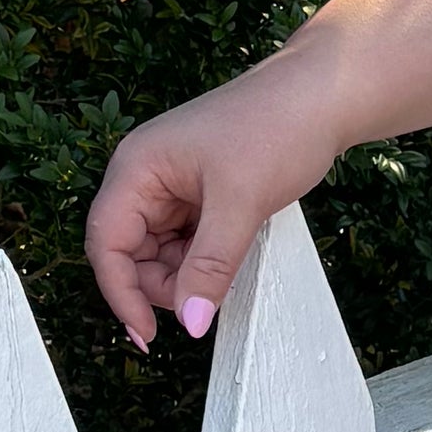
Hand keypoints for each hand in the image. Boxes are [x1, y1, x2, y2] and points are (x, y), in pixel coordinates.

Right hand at [85, 51, 348, 352]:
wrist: (324, 95)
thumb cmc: (278, 129)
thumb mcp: (241, 204)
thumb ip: (210, 266)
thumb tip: (190, 323)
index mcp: (137, 167)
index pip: (106, 243)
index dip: (121, 293)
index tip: (148, 336)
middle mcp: (145, 175)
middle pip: (129, 252)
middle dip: (161, 283)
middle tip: (205, 300)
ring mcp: (171, 183)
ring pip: (159, 250)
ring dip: (185, 272)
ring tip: (228, 262)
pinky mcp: (198, 191)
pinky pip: (186, 239)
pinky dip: (203, 257)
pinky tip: (232, 252)